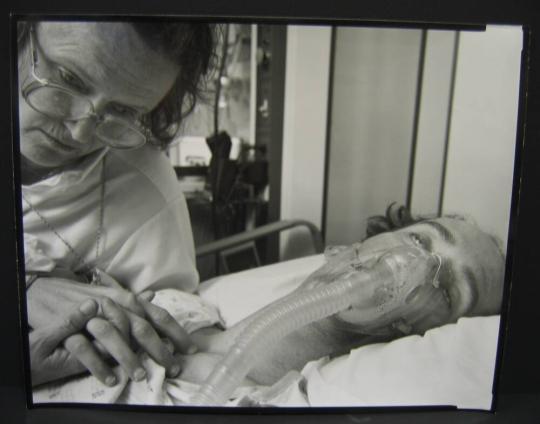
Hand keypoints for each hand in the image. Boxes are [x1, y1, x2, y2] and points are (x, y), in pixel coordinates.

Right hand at [27, 273, 196, 381]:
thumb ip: (134, 301)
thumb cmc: (84, 295)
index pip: (159, 316)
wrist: (47, 288)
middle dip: (161, 350)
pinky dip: (101, 365)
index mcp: (129, 300)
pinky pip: (89, 348)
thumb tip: (154, 297)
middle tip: (174, 368)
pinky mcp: (73, 325)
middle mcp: (117, 305)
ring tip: (143, 376)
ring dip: (132, 359)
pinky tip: (111, 378)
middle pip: (144, 328)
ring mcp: (95, 314)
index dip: (177, 332)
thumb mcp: (113, 295)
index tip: (191, 349)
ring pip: (119, 337)